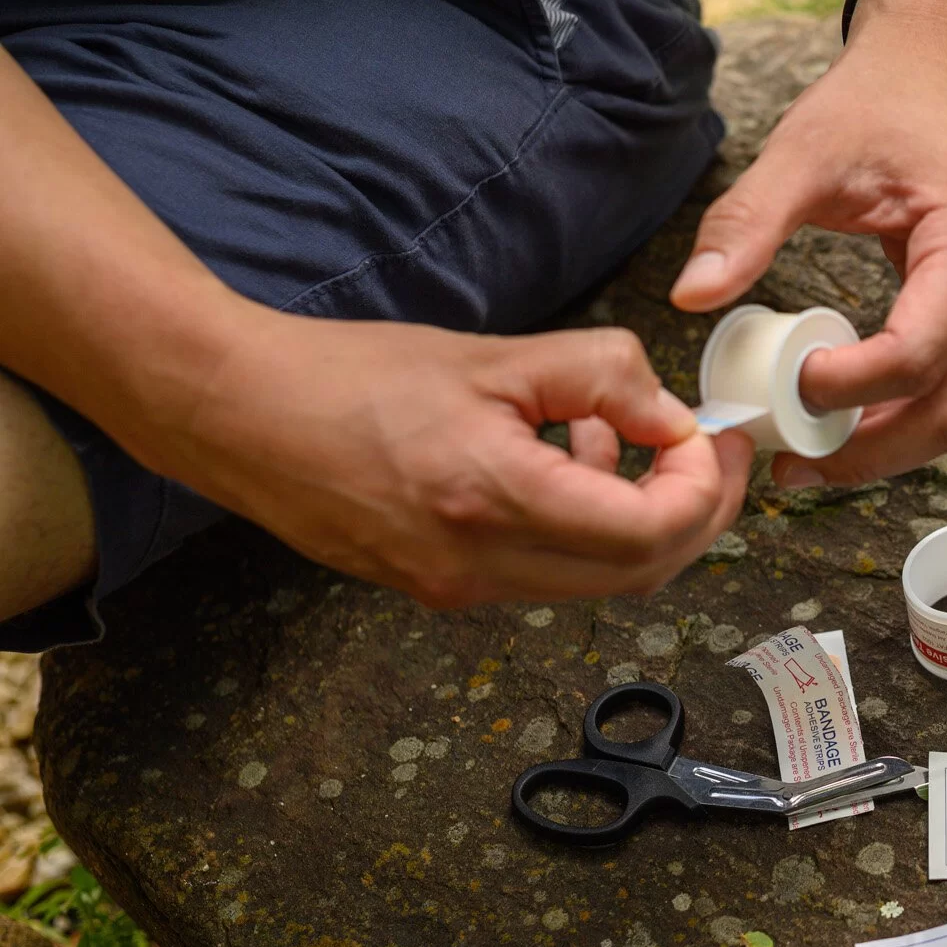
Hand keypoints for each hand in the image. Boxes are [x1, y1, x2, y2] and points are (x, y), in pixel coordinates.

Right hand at [125, 301, 752, 607]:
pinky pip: (544, 572)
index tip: (710, 438)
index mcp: (496, 501)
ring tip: (613, 437)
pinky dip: (580, 526)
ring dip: (635, 518)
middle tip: (709, 454)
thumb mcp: (495, 356)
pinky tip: (559, 460)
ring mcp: (457, 590)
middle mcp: (480, 567)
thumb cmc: (350, 375)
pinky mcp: (438, 589)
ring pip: (595, 578)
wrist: (236, 412)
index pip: (651, 532)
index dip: (703, 489)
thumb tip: (673, 417)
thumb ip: (600, 380)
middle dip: (693, 513)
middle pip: (640, 572)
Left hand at [668, 0, 946, 486]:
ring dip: (896, 445)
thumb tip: (690, 296)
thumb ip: (748, 221)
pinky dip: (912, 414)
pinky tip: (852, 418)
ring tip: (818, 454)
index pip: (920, 354)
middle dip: (875, 450)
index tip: (790, 388)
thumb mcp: (805, 148)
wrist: (944, 55)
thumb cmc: (883, 95)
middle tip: (797, 463)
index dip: (852, 389)